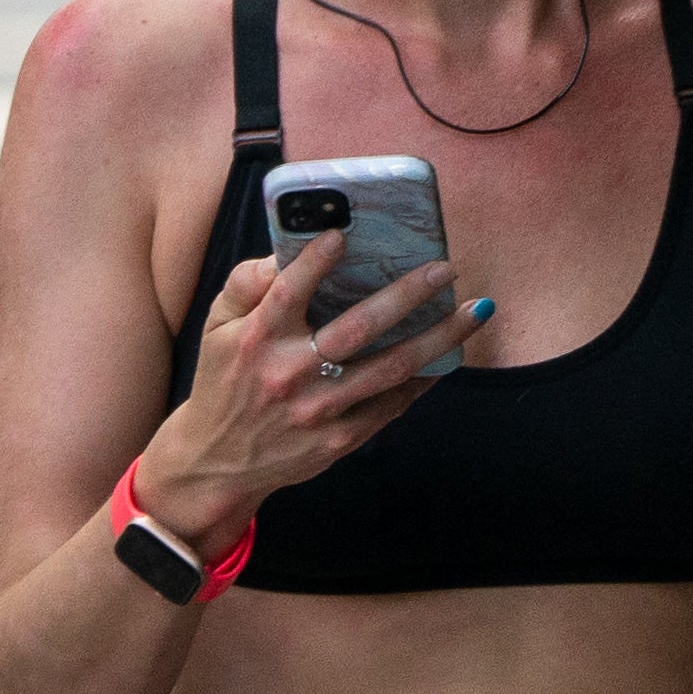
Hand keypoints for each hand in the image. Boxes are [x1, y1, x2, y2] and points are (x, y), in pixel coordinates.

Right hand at [136, 244, 491, 539]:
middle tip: (445, 267)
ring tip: (475, 310)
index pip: (289, 291)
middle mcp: (290, 373)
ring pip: (392, 367)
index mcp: (257, 338)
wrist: (220, 459)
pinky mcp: (340, 438)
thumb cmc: (225, 379)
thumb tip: (284, 251)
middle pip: (360, 327)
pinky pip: (394, 403)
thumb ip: (246, 285)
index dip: (316, 261)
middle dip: (408, 294)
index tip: (344, 233)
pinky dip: (425, 377)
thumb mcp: (217, 327)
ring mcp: (319, 409)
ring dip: (441, 337)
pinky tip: (450, 353)